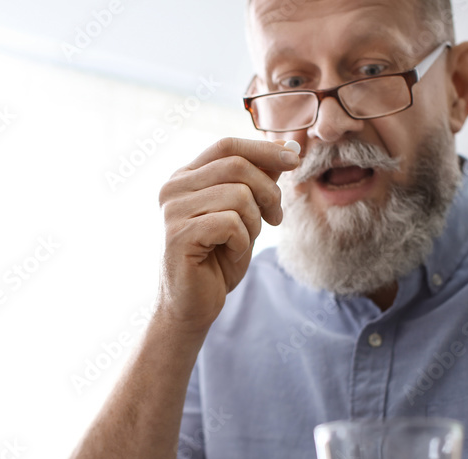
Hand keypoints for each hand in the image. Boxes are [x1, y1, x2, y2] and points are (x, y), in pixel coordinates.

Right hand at [156, 138, 299, 333]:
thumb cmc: (217, 260)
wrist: (193, 304)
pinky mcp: (179, 236)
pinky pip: (231, 223)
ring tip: (243, 241)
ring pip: (238, 195)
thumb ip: (257, 181)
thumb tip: (286, 148)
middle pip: (237, 166)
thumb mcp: (244, 215)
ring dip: (254, 222)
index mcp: (186, 177)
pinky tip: (231, 253)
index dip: (264, 149)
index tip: (294, 160)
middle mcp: (173, 188)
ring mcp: (173, 211)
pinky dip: (242, 241)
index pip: (227, 145)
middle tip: (275, 218)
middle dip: (268, 192)